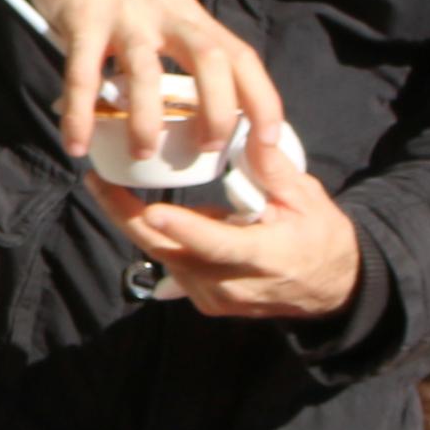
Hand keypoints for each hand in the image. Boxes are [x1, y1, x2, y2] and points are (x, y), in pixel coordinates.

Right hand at [0, 0, 283, 164]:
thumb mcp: (158, 3)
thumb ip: (173, 43)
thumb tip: (183, 103)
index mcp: (188, 14)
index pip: (241, 56)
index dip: (263, 99)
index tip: (268, 141)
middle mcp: (164, 13)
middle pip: (211, 59)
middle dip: (218, 110)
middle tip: (206, 149)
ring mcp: (123, 15)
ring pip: (146, 70)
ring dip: (148, 119)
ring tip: (142, 153)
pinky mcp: (81, 18)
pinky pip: (81, 73)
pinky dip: (80, 113)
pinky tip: (75, 142)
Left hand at [93, 132, 360, 321]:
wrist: (331, 288)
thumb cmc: (320, 237)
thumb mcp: (306, 198)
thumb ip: (273, 168)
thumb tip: (250, 129)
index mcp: (265, 257)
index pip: (217, 244)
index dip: (184, 228)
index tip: (153, 210)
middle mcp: (233, 284)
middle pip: (171, 252)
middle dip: (129, 218)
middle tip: (98, 183)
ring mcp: (216, 298)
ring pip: (164, 258)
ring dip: (137, 225)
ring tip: (110, 188)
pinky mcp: (205, 300)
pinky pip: (171, 266)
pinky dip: (156, 238)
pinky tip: (140, 211)